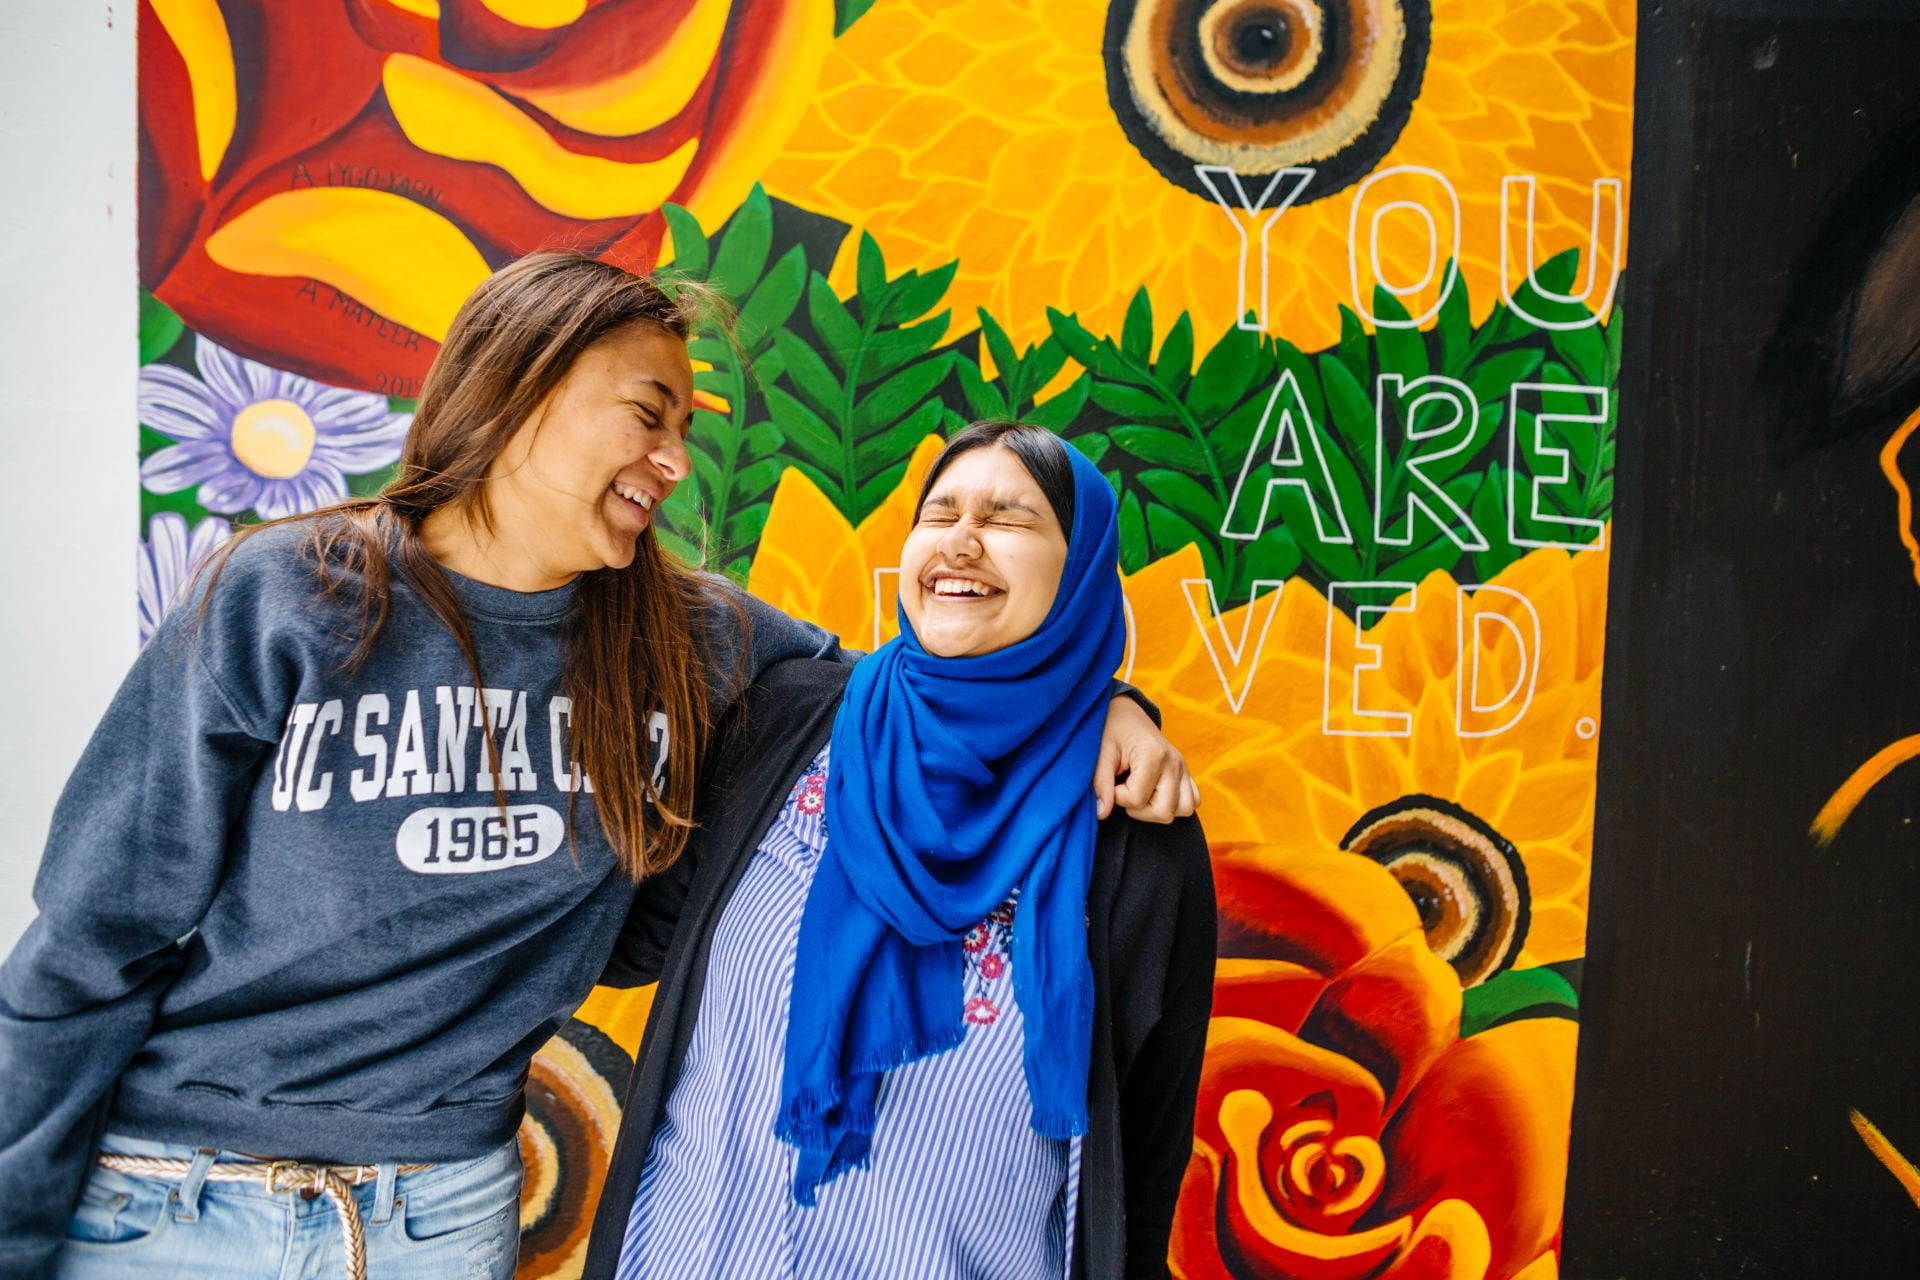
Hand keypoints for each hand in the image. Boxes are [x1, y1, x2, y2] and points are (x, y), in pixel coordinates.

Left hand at [1094, 696, 1199, 822]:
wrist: (1127, 712)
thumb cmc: (1112, 730)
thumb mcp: (1101, 753)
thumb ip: (1101, 783)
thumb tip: (1101, 813)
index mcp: (1153, 754)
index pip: (1137, 799)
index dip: (1117, 797)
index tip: (1111, 781)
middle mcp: (1174, 762)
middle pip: (1164, 811)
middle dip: (1138, 810)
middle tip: (1124, 791)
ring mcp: (1183, 768)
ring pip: (1183, 810)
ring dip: (1158, 810)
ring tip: (1141, 794)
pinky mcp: (1186, 772)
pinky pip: (1193, 801)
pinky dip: (1175, 804)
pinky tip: (1155, 794)